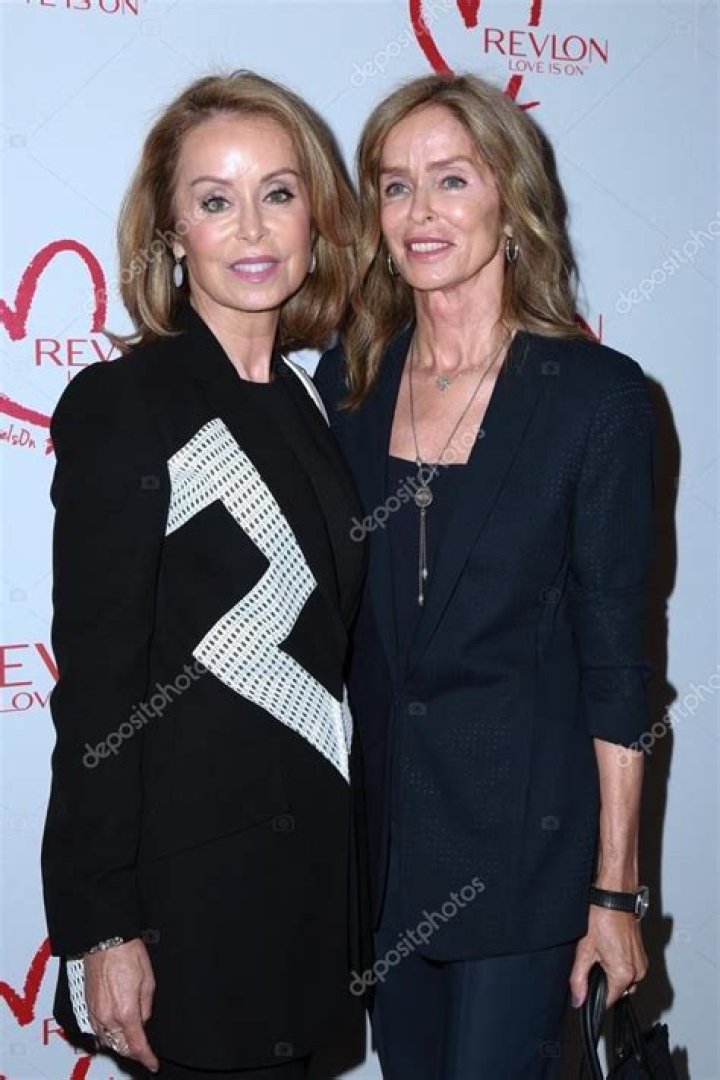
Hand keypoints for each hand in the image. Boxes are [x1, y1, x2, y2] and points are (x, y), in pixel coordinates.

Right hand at [84, 937, 158, 1071]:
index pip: (137, 1044)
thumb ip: (146, 1005)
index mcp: (126, 1011)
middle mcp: (108, 1016)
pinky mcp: (88, 1007)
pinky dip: (108, 1035)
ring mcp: (95, 1013)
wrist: (104, 940)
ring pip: (108, 1041)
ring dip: (120, 1044)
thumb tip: (143, 1019)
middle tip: (145, 1050)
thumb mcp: (148, 979)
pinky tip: (115, 1030)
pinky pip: (97, 1030)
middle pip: (121, 1046)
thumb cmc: (127, 953)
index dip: (147, 1058)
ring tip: (132, 1040)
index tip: (153, 1063)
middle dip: (134, 1051)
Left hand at [569, 905, 647, 1008]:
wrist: (614, 897)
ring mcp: (642, 963)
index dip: (594, 998)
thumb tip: (577, 1000)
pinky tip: (608, 950)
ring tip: (600, 954)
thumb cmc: (601, 916)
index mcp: (624, 973)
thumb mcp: (584, 949)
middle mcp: (638, 971)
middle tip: (592, 964)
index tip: (586, 989)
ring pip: (624, 982)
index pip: (608, 1001)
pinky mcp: (642, 955)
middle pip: (617, 992)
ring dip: (612, 975)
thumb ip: (578, 978)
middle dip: (604, 984)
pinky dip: (619, 965)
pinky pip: (630, 970)